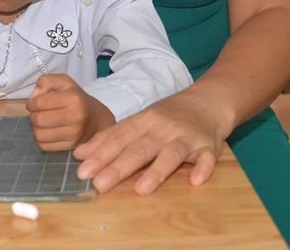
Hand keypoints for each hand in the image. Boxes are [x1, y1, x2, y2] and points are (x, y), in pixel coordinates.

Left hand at [26, 74, 115, 150]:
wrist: (96, 119)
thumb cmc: (76, 98)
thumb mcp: (64, 82)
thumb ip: (46, 81)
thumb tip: (33, 97)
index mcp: (73, 98)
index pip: (40, 103)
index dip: (31, 103)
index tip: (33, 103)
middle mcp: (76, 117)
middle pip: (38, 120)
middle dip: (33, 116)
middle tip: (38, 113)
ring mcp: (74, 134)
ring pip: (39, 135)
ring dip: (36, 128)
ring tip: (43, 122)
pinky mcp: (71, 146)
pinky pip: (44, 146)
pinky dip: (42, 139)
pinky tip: (48, 132)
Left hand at [73, 88, 226, 194]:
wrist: (209, 100)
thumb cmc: (169, 115)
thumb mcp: (139, 120)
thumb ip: (111, 137)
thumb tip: (79, 154)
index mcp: (144, 121)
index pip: (119, 138)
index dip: (101, 155)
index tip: (83, 171)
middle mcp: (163, 128)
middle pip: (139, 148)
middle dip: (119, 166)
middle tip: (100, 184)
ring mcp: (186, 137)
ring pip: (171, 154)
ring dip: (157, 171)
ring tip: (141, 189)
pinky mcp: (209, 146)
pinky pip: (207, 158)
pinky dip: (203, 168)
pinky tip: (195, 181)